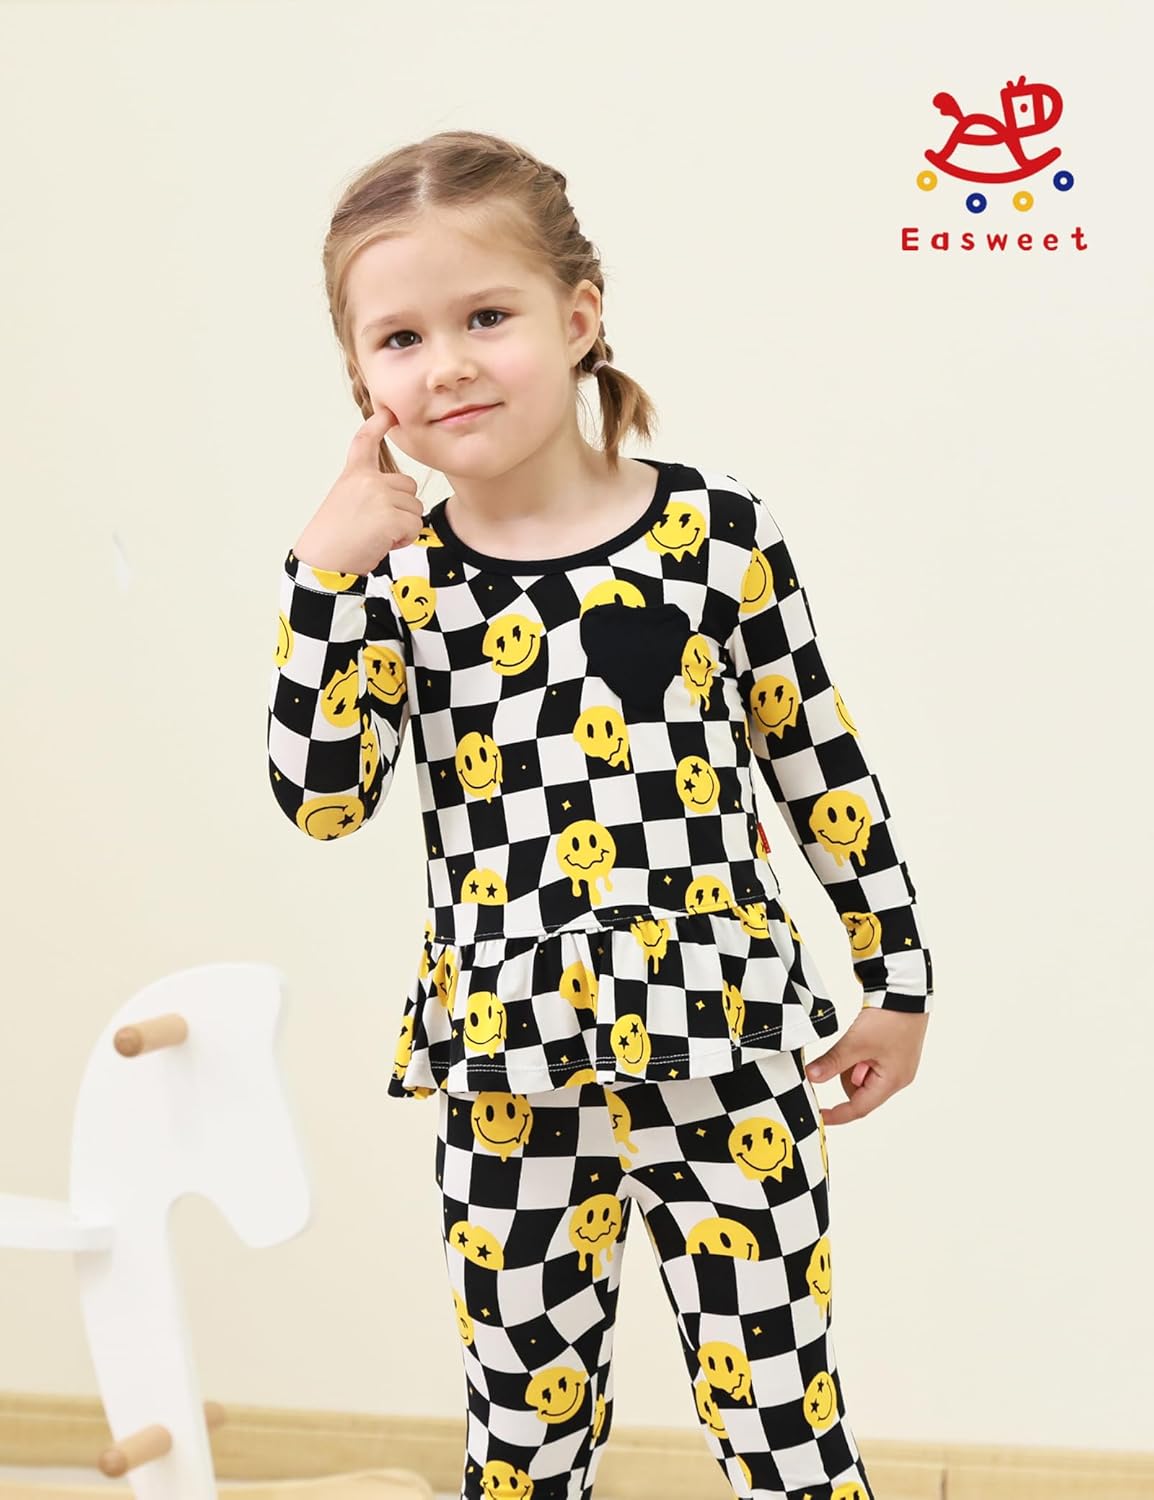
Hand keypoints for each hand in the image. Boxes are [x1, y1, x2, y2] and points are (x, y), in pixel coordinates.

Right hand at [293, 405, 424, 574]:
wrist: (323, 561)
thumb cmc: (333, 538)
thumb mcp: (345, 502)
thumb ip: (369, 492)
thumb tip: (400, 496)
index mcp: (354, 475)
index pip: (365, 442)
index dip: (378, 425)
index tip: (388, 412)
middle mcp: (368, 480)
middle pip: (409, 487)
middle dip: (402, 508)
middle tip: (377, 526)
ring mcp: (380, 496)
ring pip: (415, 509)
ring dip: (403, 527)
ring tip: (377, 536)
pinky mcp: (390, 517)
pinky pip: (415, 527)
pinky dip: (405, 540)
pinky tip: (383, 544)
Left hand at [803, 1008, 928, 1124]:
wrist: (906, 992)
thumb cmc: (889, 1019)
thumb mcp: (856, 1043)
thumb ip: (833, 1062)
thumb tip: (812, 1077)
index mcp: (892, 1081)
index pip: (860, 1107)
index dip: (838, 1114)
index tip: (820, 1116)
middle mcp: (898, 1078)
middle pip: (861, 1090)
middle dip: (847, 1074)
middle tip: (847, 1052)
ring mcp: (897, 1066)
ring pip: (863, 1076)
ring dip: (853, 1063)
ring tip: (858, 1041)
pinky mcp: (893, 1054)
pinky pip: (869, 1063)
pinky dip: (860, 1055)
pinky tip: (862, 1038)